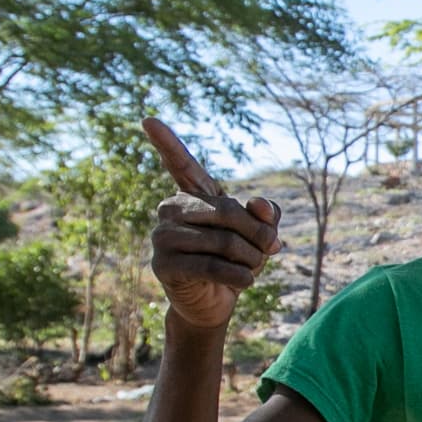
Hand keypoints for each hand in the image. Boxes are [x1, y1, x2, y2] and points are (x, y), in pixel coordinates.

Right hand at [143, 117, 279, 330]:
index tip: (148, 119)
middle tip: (273, 249)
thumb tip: (258, 204)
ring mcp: (162, 236)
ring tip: (254, 268)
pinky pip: (208, 265)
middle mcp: (171, 210)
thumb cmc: (235, 260)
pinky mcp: (162, 265)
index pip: (181, 165)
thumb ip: (265, 215)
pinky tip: (247, 281)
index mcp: (192, 196)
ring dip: (250, 258)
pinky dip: (236, 274)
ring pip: (221, 240)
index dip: (166, 143)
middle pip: (226, 211)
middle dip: (257, 234)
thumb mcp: (258, 234)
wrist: (214, 303)